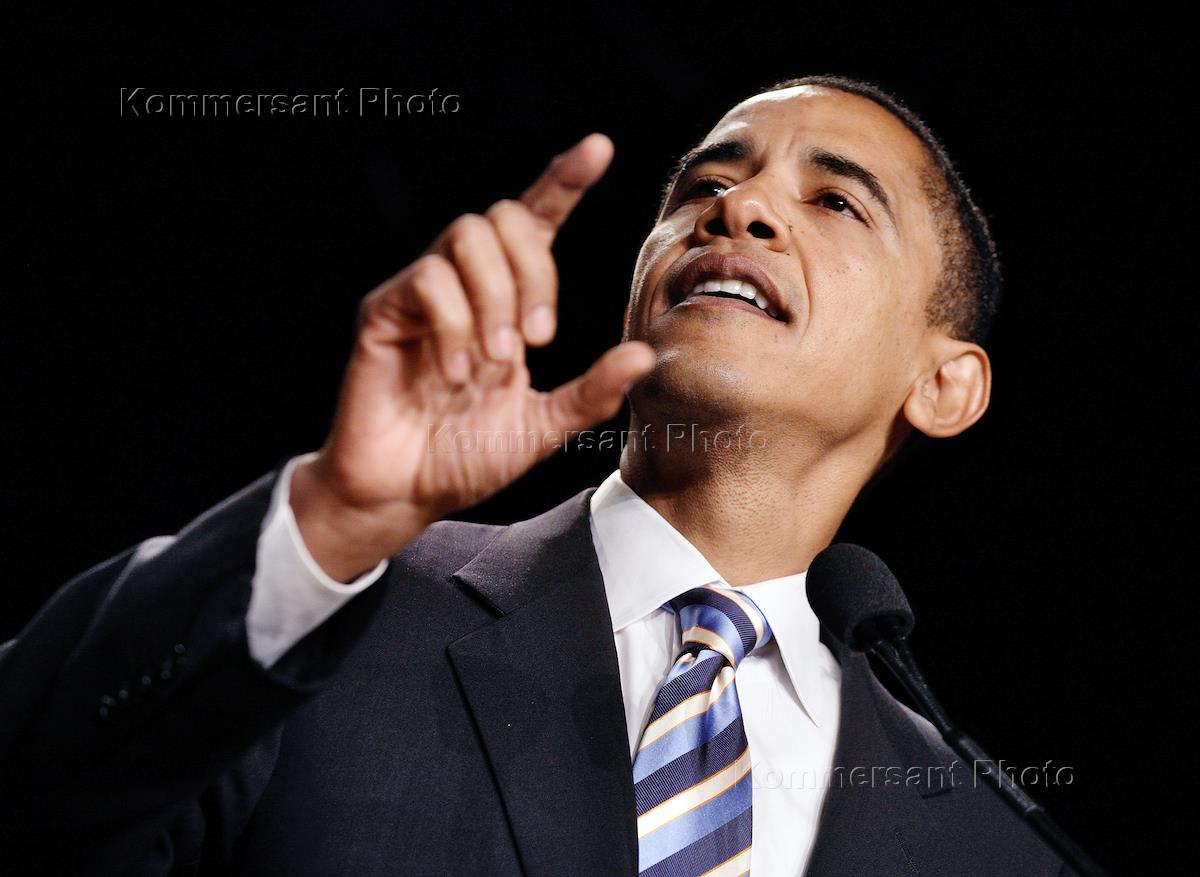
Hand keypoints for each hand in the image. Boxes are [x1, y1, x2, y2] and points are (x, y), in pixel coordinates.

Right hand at [291, 133, 655, 580]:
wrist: (405, 494)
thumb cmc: (466, 457)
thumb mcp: (543, 427)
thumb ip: (592, 392)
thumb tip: (646, 355)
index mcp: (506, 301)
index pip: (535, 223)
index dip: (563, 180)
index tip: (599, 148)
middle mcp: (464, 285)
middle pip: (503, 216)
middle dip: (534, 273)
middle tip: (537, 341)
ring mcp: (420, 294)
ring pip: (466, 236)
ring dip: (496, 298)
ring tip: (495, 363)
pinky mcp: (383, 312)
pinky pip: (427, 280)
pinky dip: (455, 326)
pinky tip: (456, 374)